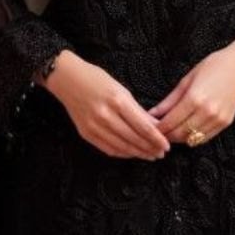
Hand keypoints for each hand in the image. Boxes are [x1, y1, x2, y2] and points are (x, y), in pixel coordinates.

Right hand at [43, 52, 170, 159]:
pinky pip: (108, 149)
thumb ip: (138, 110)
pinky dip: (122, 153)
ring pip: (122, 147)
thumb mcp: (121, 90)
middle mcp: (105, 116)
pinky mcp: (86, 134)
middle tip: (161, 154)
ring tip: (150, 156)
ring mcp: (94, 127)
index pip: (143, 127)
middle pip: (134, 139)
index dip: (157, 139)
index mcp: (117, 101)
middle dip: (150, 149)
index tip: (167, 146)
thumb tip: (156, 126)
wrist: (67, 79)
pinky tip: (132, 153)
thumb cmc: (96, 79)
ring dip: (138, 153)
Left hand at [147, 37, 234, 145]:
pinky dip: (193, 137)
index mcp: (195, 98)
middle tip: (157, 133)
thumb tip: (152, 114)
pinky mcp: (225, 123)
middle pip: (179, 134)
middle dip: (166, 136)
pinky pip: (204, 138)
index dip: (158, 128)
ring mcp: (218, 119)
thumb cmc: (213, 66)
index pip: (170, 122)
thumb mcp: (187, 80)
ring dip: (179, 138)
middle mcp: (207, 112)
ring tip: (170, 132)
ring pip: (191, 139)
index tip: (150, 128)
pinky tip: (186, 130)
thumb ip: (169, 100)